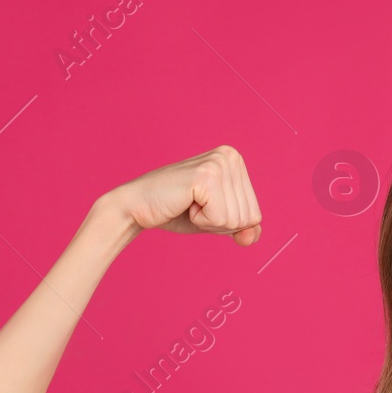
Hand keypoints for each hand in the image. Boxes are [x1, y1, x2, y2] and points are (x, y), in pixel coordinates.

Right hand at [95, 145, 262, 245]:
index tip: (203, 205)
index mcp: (236, 161)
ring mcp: (219, 163)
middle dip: (220, 222)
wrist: (136, 208)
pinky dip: (202, 221)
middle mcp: (231, 156)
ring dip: (210, 221)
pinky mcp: (207, 176)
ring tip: (188, 203)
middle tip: (193, 205)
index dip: (227, 221)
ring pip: (236, 220)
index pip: (255, 214)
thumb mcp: (218, 221)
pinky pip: (221, 219)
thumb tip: (252, 236)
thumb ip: (242, 228)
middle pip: (248, 217)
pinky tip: (185, 203)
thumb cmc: (176, 212)